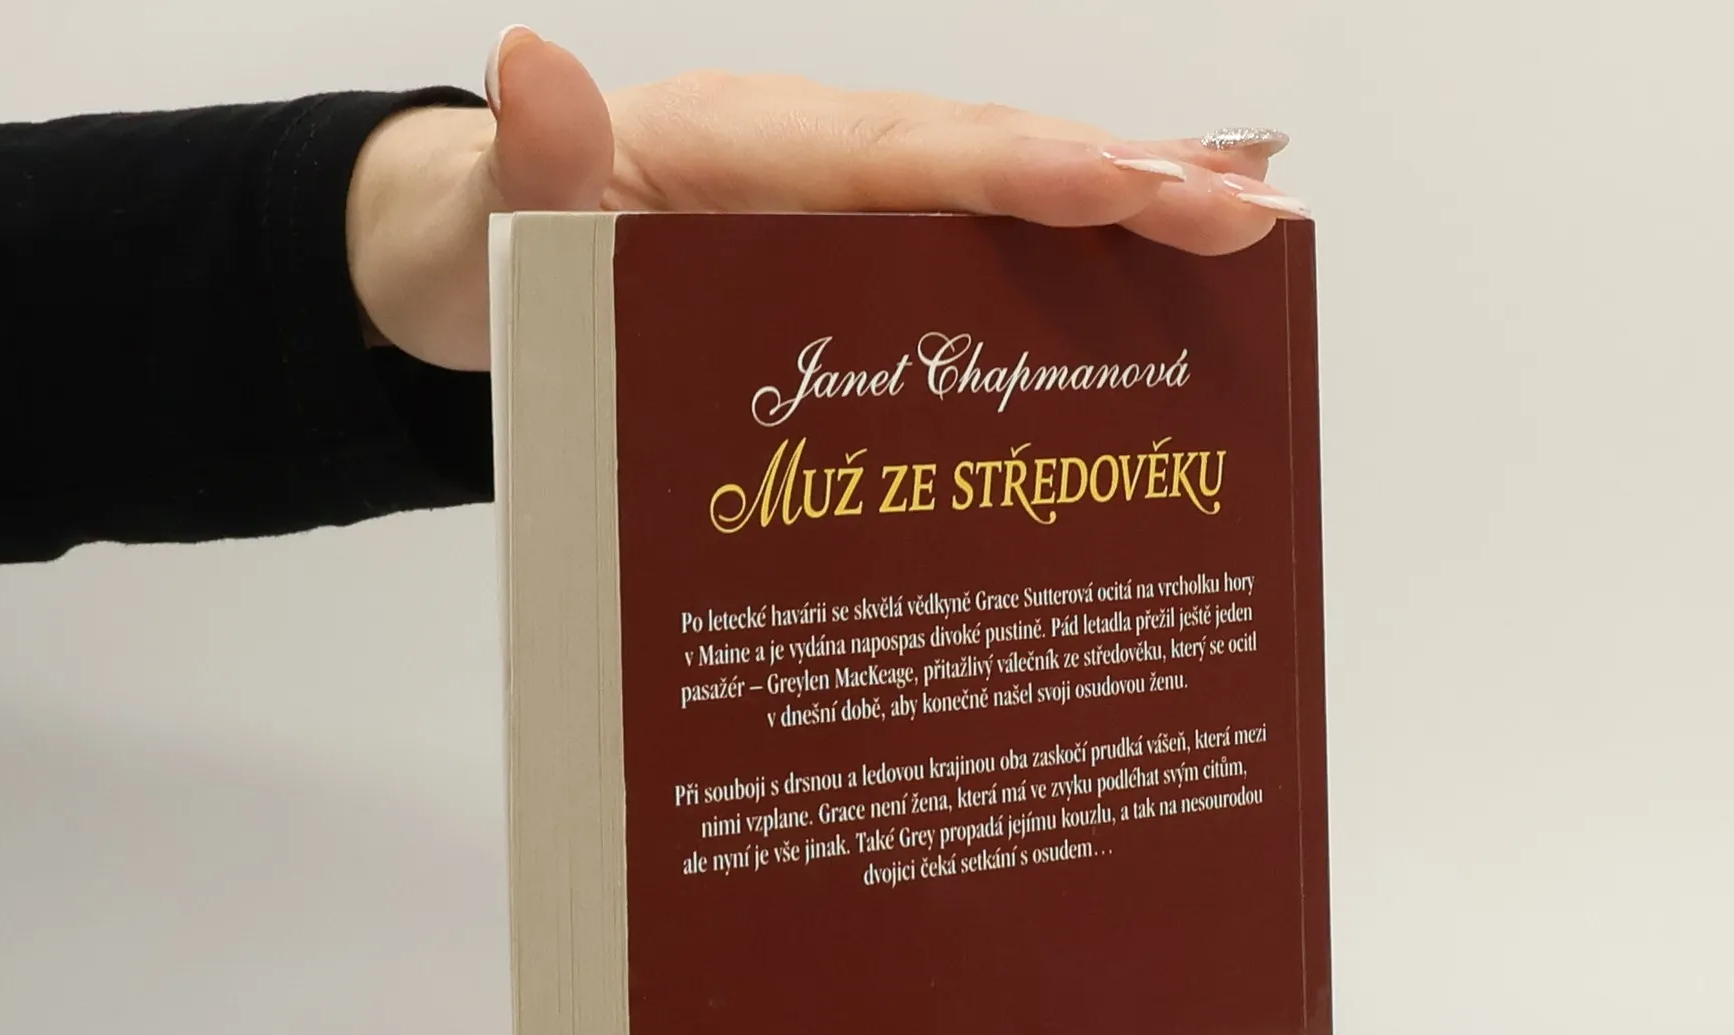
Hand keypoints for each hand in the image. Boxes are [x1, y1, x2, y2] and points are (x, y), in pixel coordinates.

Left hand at [346, 29, 1308, 372]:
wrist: (480, 261)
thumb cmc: (495, 254)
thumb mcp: (487, 225)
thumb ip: (523, 171)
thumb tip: (532, 74)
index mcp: (749, 154)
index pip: (910, 158)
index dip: (1021, 175)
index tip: (1127, 187)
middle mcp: (818, 161)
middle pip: (992, 163)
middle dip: (1123, 185)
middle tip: (1253, 221)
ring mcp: (846, 203)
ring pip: (1004, 195)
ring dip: (1127, 207)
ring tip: (1249, 230)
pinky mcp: (856, 247)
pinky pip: (977, 240)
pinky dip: (1073, 242)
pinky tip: (1152, 259)